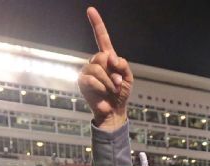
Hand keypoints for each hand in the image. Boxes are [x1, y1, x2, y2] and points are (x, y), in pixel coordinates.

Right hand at [79, 8, 132, 128]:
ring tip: (111, 90)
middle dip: (113, 71)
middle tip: (117, 84)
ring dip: (109, 82)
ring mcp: (87, 71)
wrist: (114, 111)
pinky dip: (101, 87)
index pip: (101, 38)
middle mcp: (95, 62)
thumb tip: (111, 58)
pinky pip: (92, 79)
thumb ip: (123, 65)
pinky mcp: (82, 81)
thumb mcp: (127, 77)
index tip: (90, 10)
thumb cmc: (120, 94)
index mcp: (107, 58)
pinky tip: (103, 94)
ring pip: (97, 68)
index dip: (96, 24)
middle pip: (102, 56)